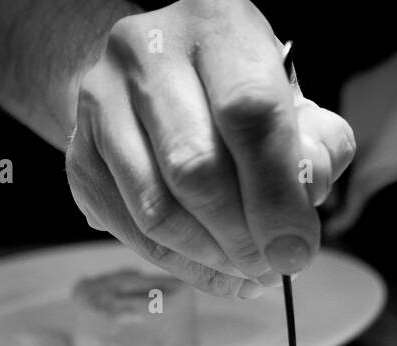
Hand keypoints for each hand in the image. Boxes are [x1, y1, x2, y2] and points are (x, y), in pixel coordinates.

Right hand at [65, 0, 355, 296]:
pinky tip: (212, 267)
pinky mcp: (79, 153)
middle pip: (195, 168)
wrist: (158, 77)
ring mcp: (102, 101)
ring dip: (209, 257)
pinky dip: (179, 263)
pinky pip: (129, 230)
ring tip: (244, 270)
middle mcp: (148, 51)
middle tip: (270, 264)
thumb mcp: (293, 104)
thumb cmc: (237, 94)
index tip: (296, 248)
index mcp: (216, 24)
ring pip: (156, 209)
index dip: (276, 194)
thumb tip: (305, 199)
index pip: (249, 113)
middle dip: (242, 236)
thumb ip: (317, 148)